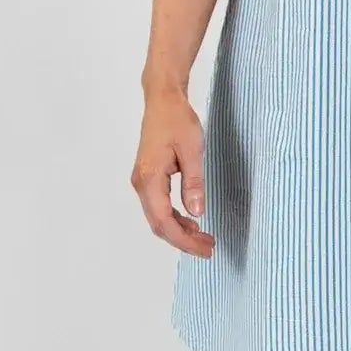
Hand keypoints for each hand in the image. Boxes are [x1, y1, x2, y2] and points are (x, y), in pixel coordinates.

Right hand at [131, 88, 214, 257]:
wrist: (163, 101)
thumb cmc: (177, 120)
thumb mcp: (192, 150)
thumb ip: (194, 182)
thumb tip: (197, 212)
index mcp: (150, 179)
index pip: (163, 220)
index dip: (183, 240)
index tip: (204, 249)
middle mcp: (141, 184)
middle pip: (159, 224)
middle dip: (183, 240)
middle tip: (208, 249)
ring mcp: (143, 181)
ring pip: (158, 217)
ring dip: (179, 231)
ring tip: (204, 239)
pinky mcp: (148, 178)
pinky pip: (159, 206)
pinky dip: (175, 218)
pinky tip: (192, 221)